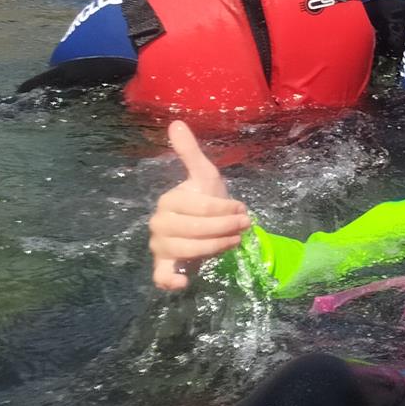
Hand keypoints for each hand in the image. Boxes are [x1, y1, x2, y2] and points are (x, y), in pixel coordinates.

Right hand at [148, 120, 251, 290]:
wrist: (208, 227)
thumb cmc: (207, 200)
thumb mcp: (204, 175)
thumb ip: (190, 152)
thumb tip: (176, 123)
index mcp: (169, 201)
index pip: (200, 207)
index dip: (225, 209)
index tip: (243, 210)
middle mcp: (159, 224)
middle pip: (193, 230)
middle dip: (223, 228)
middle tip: (245, 227)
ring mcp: (159, 246)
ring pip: (185, 251)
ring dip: (214, 248)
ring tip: (234, 242)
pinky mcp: (162, 266)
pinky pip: (160, 276)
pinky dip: (169, 281)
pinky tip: (185, 282)